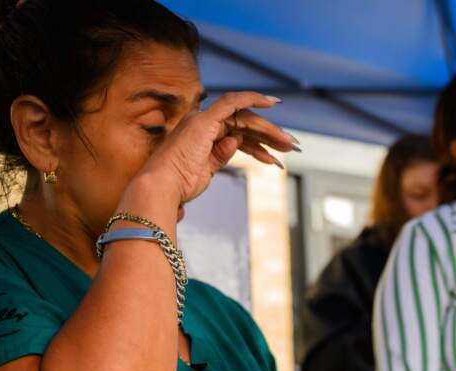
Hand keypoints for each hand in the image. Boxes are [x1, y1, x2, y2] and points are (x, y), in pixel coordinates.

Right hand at [135, 91, 297, 208]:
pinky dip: (252, 98)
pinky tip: (272, 102)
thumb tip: (236, 142)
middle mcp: (202, 124)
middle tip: (292, 147)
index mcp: (201, 136)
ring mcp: (203, 121)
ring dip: (269, 131)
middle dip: (270, 136)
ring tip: (289, 144)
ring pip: (244, 119)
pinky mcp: (205, 121)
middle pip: (244, 126)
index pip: (237, 135)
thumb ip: (221, 155)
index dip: (258, 143)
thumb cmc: (179, 185)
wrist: (163, 187)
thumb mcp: (207, 170)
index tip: (276, 151)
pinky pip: (233, 102)